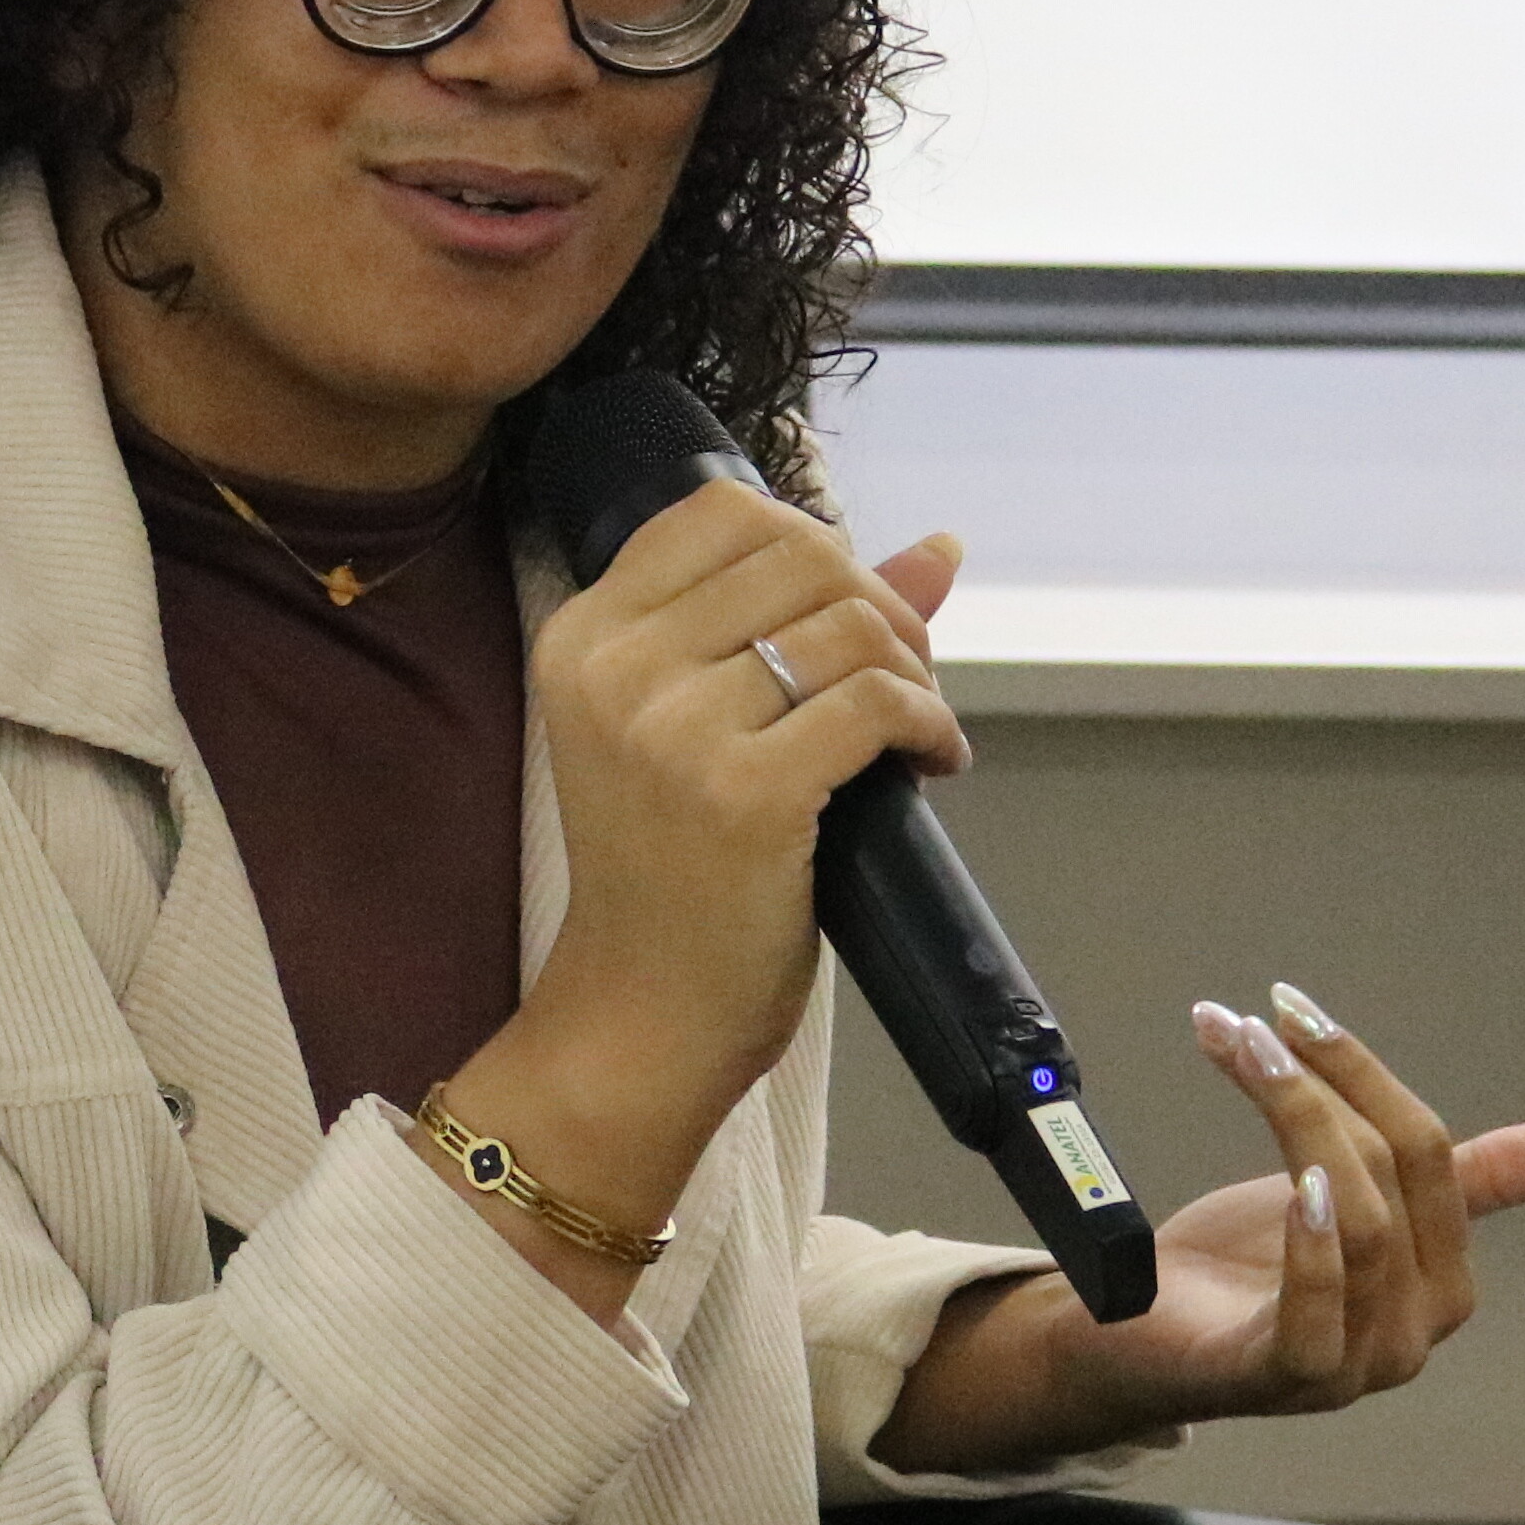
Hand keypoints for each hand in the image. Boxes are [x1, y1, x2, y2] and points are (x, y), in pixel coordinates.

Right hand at [428, 492, 969, 1319]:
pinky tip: (932, 763)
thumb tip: (940, 547)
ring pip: (850, 624)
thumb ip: (798, 624)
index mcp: (583, 636)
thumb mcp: (696, 729)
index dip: (813, 543)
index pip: (720, 510)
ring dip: (915, 669)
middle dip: (880, 605)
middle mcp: (614, 669)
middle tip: (903, 675)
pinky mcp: (745, 794)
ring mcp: (674, 732)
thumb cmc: (670, 872)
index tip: (845, 612)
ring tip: (914, 729)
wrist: (640, 1014)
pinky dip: (929, 725)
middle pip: (801, 553)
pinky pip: (877, 703)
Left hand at [877, 985, 1524, 1467]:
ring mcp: (1357, 1365)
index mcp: (1442, 1280)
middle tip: (1249, 1030)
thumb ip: (1461, 1170)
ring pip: (1362, 1227)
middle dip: (1321, 1090)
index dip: (1363, 1072)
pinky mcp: (1289, 1384)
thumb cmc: (1243, 1270)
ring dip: (1300, 1129)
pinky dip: (1314, 1249)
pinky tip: (1295, 1192)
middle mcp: (1413, 1329)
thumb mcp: (1353, 1194)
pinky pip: (1319, 1319)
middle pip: (1396, 1180)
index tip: (1292, 1007)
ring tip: (1244, 1065)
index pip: (1432, 1152)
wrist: (1132, 1336)